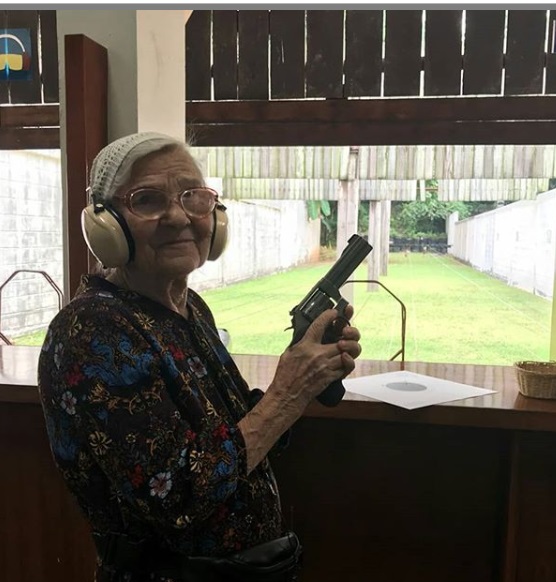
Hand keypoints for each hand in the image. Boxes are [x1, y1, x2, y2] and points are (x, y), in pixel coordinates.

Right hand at [239, 307, 360, 472]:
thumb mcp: (289, 352)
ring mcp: (326, 366)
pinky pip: (347, 367)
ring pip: (349, 353)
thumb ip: (301, 342)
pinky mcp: (331, 377)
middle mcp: (318, 354)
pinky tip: (345, 359)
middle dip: (349, 333)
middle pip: (343, 339)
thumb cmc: (285, 375)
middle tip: (346, 332)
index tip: (334, 312)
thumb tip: (309, 333)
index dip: (330, 315)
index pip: (320, 324)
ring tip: (347, 346)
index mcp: (306, 345)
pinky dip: (349, 362)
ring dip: (352, 348)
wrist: (288, 395)